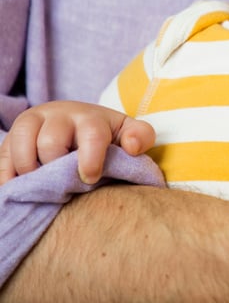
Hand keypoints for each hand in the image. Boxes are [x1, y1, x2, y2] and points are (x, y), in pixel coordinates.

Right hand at [0, 101, 155, 184]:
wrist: (74, 124)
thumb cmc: (106, 137)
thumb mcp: (128, 133)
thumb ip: (140, 137)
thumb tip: (132, 147)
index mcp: (90, 117)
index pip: (91, 135)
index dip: (91, 160)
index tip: (90, 179)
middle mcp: (57, 115)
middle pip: (50, 143)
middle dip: (57, 169)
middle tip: (65, 185)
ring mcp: (31, 123)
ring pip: (21, 146)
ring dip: (31, 171)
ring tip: (44, 185)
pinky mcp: (10, 137)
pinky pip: (2, 158)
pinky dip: (9, 176)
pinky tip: (20, 187)